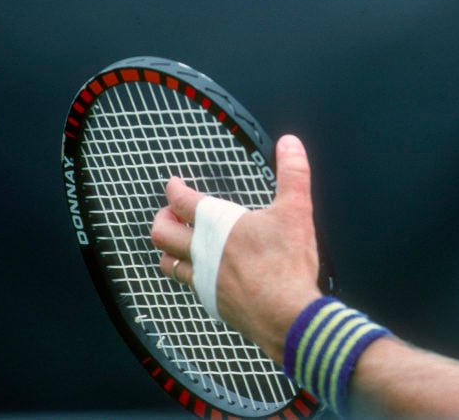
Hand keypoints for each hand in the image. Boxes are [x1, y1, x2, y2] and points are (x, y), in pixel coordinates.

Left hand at [150, 134, 323, 361]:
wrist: (286, 315)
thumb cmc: (287, 263)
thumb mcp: (296, 209)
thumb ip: (293, 173)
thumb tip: (289, 144)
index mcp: (218, 225)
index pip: (183, 201)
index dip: (174, 189)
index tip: (173, 183)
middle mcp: (202, 252)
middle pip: (163, 233)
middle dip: (162, 219)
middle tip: (168, 214)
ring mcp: (204, 280)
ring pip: (170, 264)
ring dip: (169, 251)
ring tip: (175, 246)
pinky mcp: (213, 303)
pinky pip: (191, 287)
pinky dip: (191, 277)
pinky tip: (203, 276)